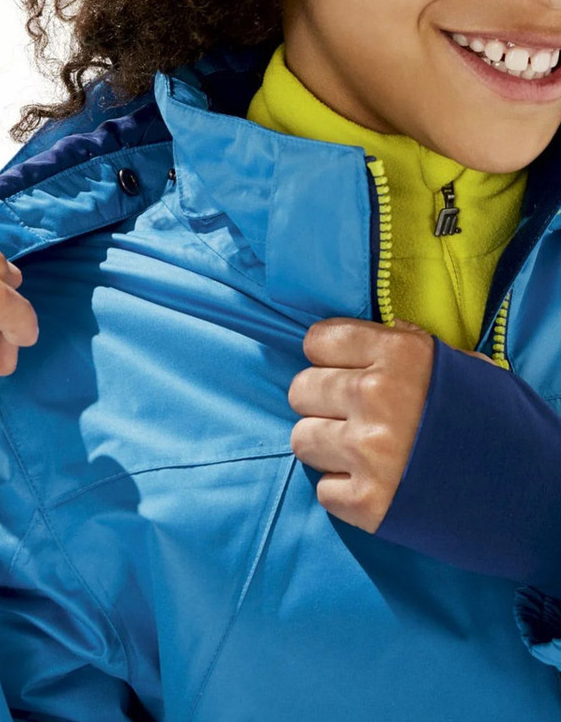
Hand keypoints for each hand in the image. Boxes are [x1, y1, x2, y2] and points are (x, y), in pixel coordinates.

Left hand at [288, 317, 493, 532]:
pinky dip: (344, 491)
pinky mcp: (366, 503)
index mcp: (402, 354)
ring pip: (301, 439)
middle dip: (322, 404)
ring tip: (363, 455)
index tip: (343, 370)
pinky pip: (323, 489)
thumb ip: (410, 350)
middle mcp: (377, 396)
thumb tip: (376, 335)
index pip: (318, 340)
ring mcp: (368, 451)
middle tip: (352, 418)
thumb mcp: (465, 369)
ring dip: (327, 447)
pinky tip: (377, 488)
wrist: (540, 501)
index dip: (328, 357)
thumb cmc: (503, 427)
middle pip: (301, 390)